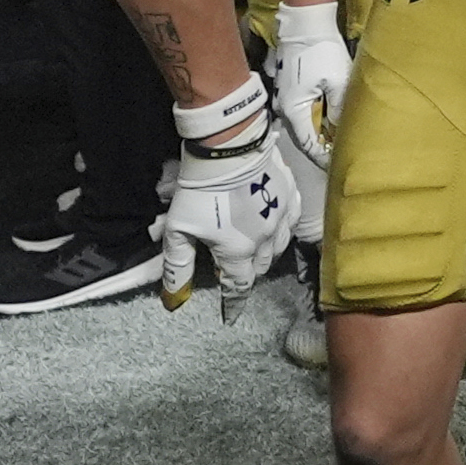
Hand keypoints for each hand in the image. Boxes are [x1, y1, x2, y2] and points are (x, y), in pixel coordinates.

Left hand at [155, 84, 305, 313]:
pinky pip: (291, 223)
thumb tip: (174, 301)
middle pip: (260, 268)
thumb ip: (178, 267)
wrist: (229, 148)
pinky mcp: (291, 197)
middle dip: (246, 273)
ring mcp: (282, 217)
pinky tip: (272, 226)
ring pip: (279, 248)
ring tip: (252, 249)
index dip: (234, 303)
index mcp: (238, 251)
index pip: (238, 287)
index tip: (230, 315)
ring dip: (264, 254)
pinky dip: (281, 231)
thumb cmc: (199, 190)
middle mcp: (265, 240)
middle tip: (232, 268)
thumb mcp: (178, 231)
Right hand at [269, 0, 352, 183]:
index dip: (323, 157)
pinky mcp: (293, 91)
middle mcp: (286, 109)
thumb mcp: (337, 81)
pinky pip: (306, 113)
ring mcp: (287, 100)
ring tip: (341, 143)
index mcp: (293, 110)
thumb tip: (340, 130)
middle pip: (305, 137)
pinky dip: (319, 120)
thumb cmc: (322, 53)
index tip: (338, 167)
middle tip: (344, 157)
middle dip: (324, 147)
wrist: (305, 27)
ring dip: (322, 134)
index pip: (308, 144)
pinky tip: (333, 123)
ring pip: (306, 125)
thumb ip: (338, 108)